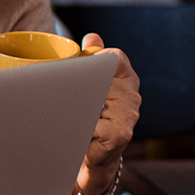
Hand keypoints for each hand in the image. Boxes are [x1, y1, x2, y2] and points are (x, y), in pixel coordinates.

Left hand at [77, 33, 139, 194]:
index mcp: (127, 80)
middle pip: (100, 79)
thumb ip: (92, 60)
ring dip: (74, 106)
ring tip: (66, 112)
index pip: (116, 58)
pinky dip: (77, 125)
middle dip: (79, 85)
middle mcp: (132, 96)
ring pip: (92, 101)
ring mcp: (128, 115)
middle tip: (62, 92)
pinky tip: (72, 129)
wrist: (94, 159)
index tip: (82, 66)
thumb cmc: (92, 119)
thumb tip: (92, 36)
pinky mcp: (120, 134)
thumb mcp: (93, 86)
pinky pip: (91, 123)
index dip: (97, 58)